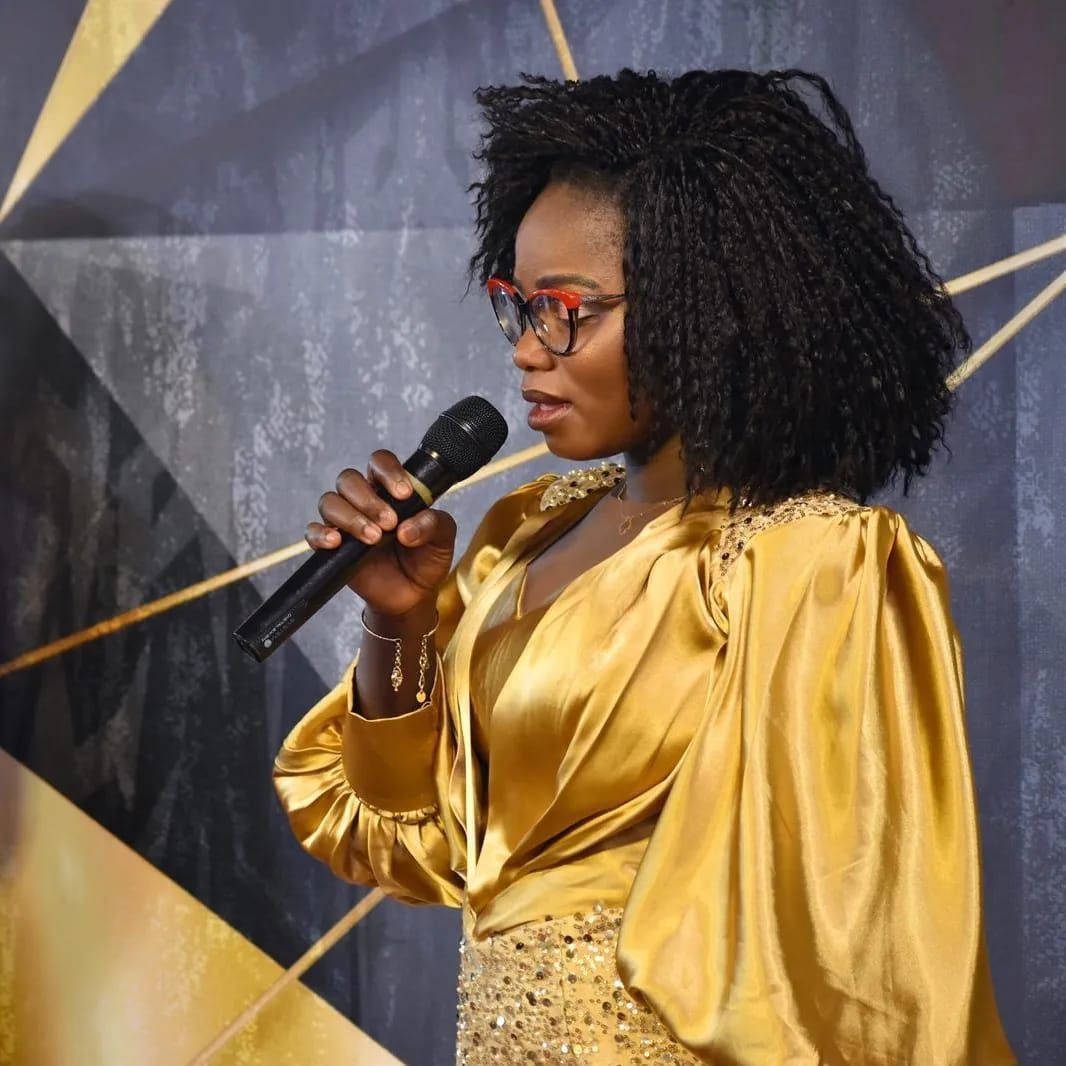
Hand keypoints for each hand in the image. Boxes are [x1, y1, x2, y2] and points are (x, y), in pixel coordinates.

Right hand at [306, 450, 456, 616]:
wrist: (413, 595)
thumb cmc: (426, 559)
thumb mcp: (442, 540)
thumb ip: (433, 525)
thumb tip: (407, 529)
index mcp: (389, 489)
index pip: (379, 463)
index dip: (388, 472)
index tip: (404, 494)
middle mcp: (363, 500)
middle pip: (349, 479)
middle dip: (369, 500)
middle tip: (390, 523)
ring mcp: (345, 522)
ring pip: (330, 502)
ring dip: (351, 517)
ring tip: (374, 538)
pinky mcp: (332, 547)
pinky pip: (312, 532)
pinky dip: (321, 534)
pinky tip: (337, 542)